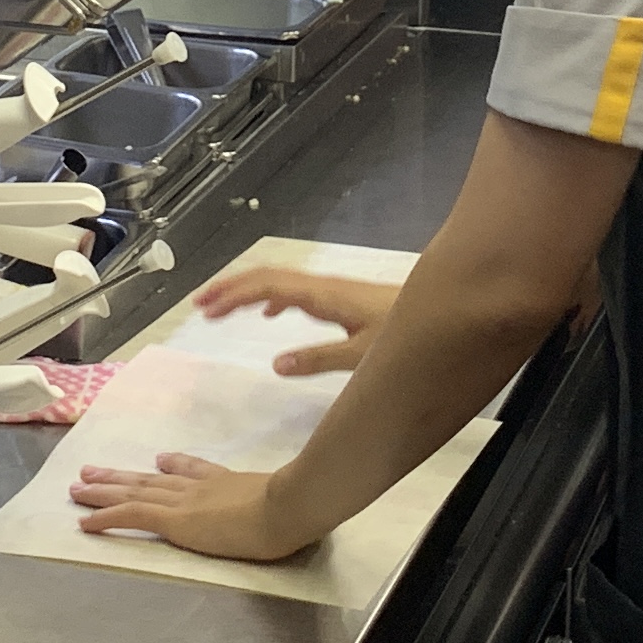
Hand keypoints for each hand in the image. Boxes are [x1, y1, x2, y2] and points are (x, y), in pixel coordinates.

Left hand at [70, 452, 316, 561]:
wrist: (289, 506)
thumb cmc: (296, 507)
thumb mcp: (287, 497)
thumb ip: (282, 496)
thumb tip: (294, 500)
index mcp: (229, 483)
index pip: (195, 471)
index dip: (175, 465)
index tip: (160, 460)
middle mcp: (201, 487)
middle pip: (153, 479)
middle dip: (123, 476)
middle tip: (94, 471)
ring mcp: (185, 502)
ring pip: (135, 492)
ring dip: (104, 490)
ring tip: (79, 487)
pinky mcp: (175, 520)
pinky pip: (131, 515)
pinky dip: (106, 516)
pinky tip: (85, 521)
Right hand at [194, 263, 396, 375]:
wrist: (443, 311)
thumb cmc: (402, 332)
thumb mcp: (361, 354)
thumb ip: (319, 359)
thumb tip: (275, 364)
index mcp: (322, 297)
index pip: (268, 287)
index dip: (234, 294)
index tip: (205, 309)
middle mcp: (323, 288)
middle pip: (267, 277)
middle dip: (231, 287)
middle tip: (199, 304)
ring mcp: (331, 291)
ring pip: (279, 282)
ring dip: (247, 291)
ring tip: (220, 308)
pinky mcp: (341, 298)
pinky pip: (294, 291)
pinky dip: (271, 298)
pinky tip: (268, 314)